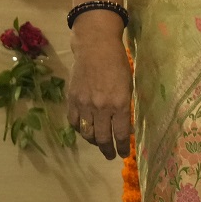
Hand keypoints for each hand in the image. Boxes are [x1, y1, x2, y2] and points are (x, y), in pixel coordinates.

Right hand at [66, 17, 134, 159]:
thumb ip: (125, 106)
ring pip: (87, 133)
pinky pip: (74, 122)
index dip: (122, 147)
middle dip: (107, 150)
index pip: (120, 134)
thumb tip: (123, 126)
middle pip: (102, 138)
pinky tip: (85, 130)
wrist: (95, 47)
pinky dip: (80, 129)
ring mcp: (84, 105)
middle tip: (110, 155)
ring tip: (99, 143)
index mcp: (119, 103)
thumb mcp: (128, 85)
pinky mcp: (72, 100)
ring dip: (94, 142)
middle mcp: (101, 108)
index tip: (123, 154)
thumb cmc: (117, 63)